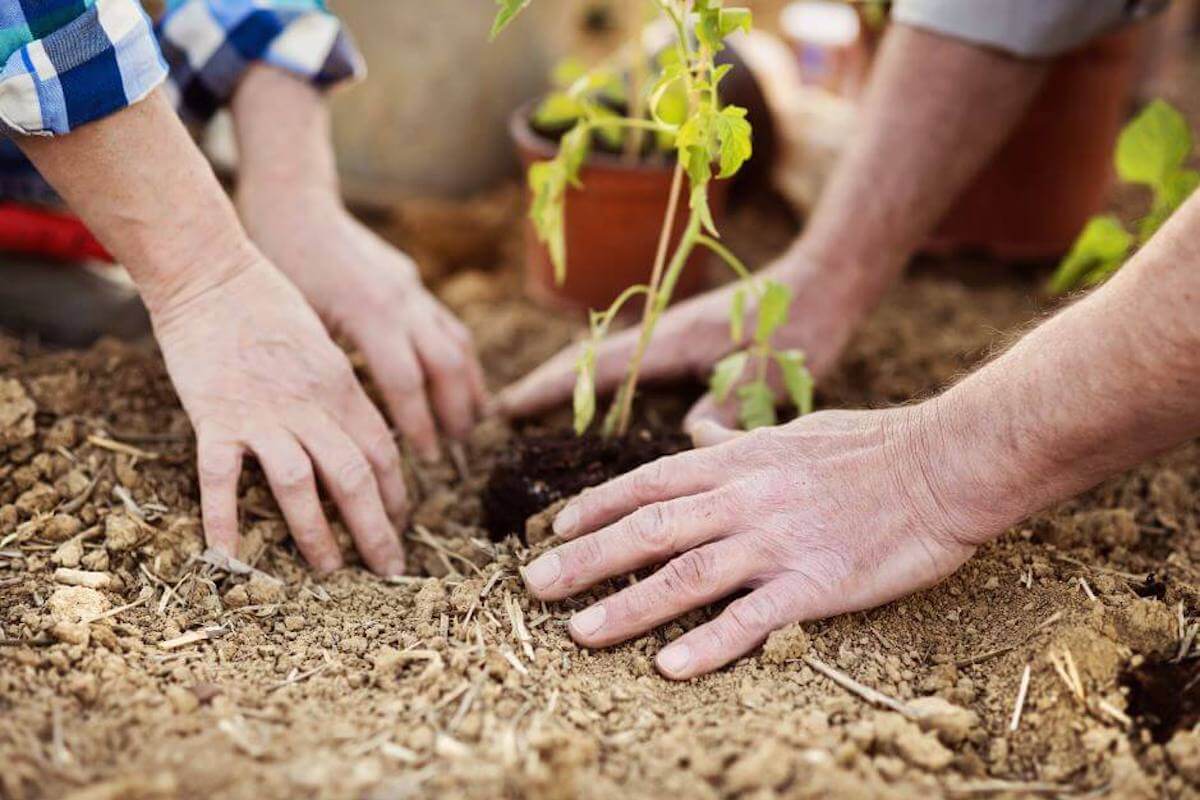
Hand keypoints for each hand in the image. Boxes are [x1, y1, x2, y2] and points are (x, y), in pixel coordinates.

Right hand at [151, 251, 409, 575]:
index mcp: (341, 387)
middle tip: (390, 568)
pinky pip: (222, 477)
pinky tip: (229, 557)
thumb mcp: (322, 345)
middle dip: (377, 529)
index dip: (397, 492)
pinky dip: (225, 518)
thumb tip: (359, 433)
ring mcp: (262, 413)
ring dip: (318, 533)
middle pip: (355, 477)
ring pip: (302, 485)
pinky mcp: (215, 416)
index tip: (402, 521)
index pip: (382, 452)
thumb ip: (339, 391)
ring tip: (330, 571)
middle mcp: (311, 405)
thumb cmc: (268, 301)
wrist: (212, 271)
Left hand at [239, 190, 487, 460]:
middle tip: (456, 448)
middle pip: (447, 365)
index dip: (419, 423)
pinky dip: (459, 358)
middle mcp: (401, 300)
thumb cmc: (279, 261)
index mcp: (370, 312)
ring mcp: (411, 288)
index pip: (407, 381)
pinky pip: (447, 325)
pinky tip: (459, 380)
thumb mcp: (294, 320)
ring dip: (469, 385)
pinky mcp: (411, 281)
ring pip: (457, 343)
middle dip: (455, 410)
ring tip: (473, 421)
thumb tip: (339, 424)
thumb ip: (324, 366)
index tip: (425, 459)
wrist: (293, 202)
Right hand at [495, 248, 867, 429]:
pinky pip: (627, 364)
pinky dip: (598, 381)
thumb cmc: (797, 329)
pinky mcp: (685, 342)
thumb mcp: (768, 372)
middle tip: (498, 412)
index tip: (505, 407)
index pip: (596, 366)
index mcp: (669, 339)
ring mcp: (669, 336)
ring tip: (531, 409)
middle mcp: (659, 334)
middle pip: (586, 359)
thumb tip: (689, 439)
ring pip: (604, 360)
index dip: (550, 388)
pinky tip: (597, 405)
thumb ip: (729, 404)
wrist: (821, 286)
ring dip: (568, 381)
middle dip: (544, 383)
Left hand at [519, 407, 1003, 678]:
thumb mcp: (793, 427)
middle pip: (648, 530)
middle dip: (586, 558)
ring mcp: (777, 542)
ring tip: (579, 632)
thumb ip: (737, 436)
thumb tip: (700, 424)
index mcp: (737, 461)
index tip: (554, 529)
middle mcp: (744, 498)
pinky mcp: (816, 584)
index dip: (596, 507)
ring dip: (628, 604)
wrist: (944, 464)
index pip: (647, 483)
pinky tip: (669, 667)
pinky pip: (752, 618)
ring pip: (685, 574)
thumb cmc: (870, 445)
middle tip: (535, 585)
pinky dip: (709, 643)